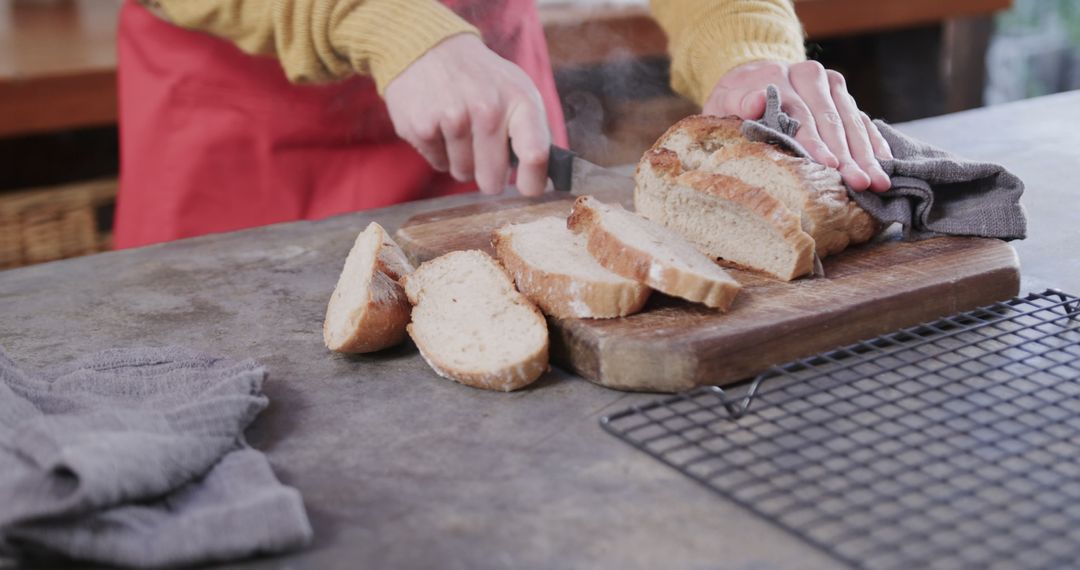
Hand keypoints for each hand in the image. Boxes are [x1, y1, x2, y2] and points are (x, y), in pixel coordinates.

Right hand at [384, 34, 550, 195]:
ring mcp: (452, 118)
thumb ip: (533, 132)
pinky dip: (440, 151)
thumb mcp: (517, 91)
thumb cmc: (482, 78)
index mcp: (519, 100)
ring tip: (459, 127)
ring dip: (462, 160)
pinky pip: (438, 164)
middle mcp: (487, 109)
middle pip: (492, 180)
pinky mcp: (422, 126)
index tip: (528, 188)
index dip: (533, 182)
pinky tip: (439, 124)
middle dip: (489, 176)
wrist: (430, 49)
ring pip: (463, 173)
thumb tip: (546, 177)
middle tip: (485, 154)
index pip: (535, 156)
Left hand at [704, 60, 892, 191]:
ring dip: (867, 154)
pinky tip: (885, 166)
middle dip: (848, 155)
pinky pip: (864, 121)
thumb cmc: (734, 101)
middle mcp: (811, 77)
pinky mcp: (844, 97)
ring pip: (853, 122)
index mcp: (781, 76)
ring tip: (879, 182)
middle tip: (860, 182)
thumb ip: (738, 102)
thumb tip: (754, 103)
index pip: (802, 114)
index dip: (815, 142)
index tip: (827, 164)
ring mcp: (832, 87)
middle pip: (833, 120)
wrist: (751, 77)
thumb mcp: (725, 101)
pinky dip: (875, 144)